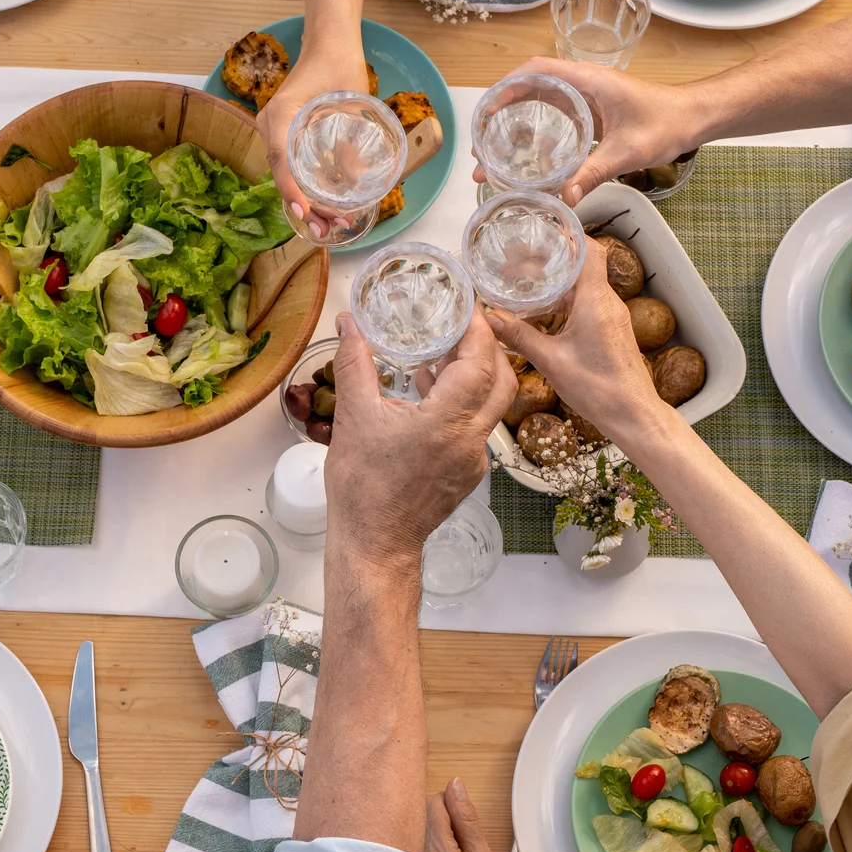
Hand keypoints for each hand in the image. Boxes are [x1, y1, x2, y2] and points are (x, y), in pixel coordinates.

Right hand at [257, 33, 369, 234]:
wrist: (329, 43)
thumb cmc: (340, 63)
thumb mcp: (352, 100)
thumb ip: (352, 138)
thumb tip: (354, 182)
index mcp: (281, 113)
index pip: (280, 158)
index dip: (292, 189)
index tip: (306, 212)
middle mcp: (270, 124)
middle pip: (281, 173)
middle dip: (303, 205)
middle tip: (328, 229)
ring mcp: (274, 130)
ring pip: (284, 173)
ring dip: (304, 200)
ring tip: (330, 224)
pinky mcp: (284, 134)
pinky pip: (288, 166)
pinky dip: (303, 187)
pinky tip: (322, 205)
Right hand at [324, 309, 516, 562]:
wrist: (375, 544)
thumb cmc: (363, 487)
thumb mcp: (354, 417)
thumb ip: (355, 364)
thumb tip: (349, 324)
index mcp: (447, 423)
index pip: (480, 363)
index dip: (478, 330)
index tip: (467, 307)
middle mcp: (471, 440)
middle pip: (502, 381)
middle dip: (487, 348)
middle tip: (462, 326)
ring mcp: (474, 460)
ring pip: (492, 405)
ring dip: (475, 376)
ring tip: (440, 354)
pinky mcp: (468, 474)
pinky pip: (477, 427)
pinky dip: (463, 402)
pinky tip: (429, 395)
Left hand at [424, 779, 508, 851]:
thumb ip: (468, 821)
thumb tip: (456, 785)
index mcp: (435, 850)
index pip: (431, 801)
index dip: (451, 806)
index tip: (464, 826)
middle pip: (417, 815)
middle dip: (437, 821)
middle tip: (458, 847)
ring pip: (412, 833)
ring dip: (429, 838)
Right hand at [480, 58, 705, 208]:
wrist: (693, 117)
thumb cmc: (666, 123)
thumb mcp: (628, 151)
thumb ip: (594, 173)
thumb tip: (564, 199)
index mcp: (588, 80)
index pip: (536, 70)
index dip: (506, 86)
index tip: (487, 111)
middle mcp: (582, 83)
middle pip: (529, 87)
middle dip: (500, 113)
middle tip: (482, 146)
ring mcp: (586, 97)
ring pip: (539, 102)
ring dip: (514, 123)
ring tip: (493, 157)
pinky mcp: (591, 112)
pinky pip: (554, 115)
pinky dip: (534, 132)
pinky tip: (524, 157)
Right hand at [487, 238, 668, 448]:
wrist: (633, 415)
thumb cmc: (600, 389)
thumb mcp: (551, 361)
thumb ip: (519, 336)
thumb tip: (491, 317)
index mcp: (596, 301)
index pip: (589, 250)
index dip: (569, 235)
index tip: (545, 229)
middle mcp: (608, 303)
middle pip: (585, 265)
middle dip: (556, 258)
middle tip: (525, 257)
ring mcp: (612, 317)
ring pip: (586, 286)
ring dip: (560, 283)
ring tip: (529, 285)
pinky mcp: (611, 330)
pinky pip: (588, 304)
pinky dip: (567, 302)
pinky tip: (545, 315)